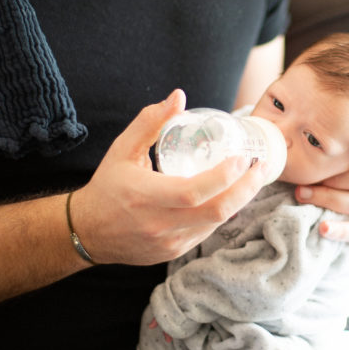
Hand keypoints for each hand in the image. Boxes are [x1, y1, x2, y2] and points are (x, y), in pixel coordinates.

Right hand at [67, 90, 268, 265]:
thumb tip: (179, 97)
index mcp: (145, 196)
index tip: (241, 158)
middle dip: (245, 189)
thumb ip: (150, 122)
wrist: (88, 232)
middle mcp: (159, 224)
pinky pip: (207, 232)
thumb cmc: (108, 186)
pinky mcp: (173, 253)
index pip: (193, 192)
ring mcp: (168, 242)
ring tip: (253, 178)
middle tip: (260, 167)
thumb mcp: (122, 150)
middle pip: (215, 212)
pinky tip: (233, 195)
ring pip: (216, 224)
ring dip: (240, 200)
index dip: (223, 177)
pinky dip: (224, 213)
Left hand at [295, 142, 348, 257]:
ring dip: (328, 198)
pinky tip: (323, 227)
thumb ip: (333, 149)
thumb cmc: (339, 179)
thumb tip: (295, 127)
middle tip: (308, 177)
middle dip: (338, 177)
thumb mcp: (342, 163)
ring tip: (302, 195)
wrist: (348, 220)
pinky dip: (339, 229)